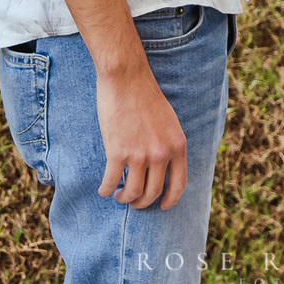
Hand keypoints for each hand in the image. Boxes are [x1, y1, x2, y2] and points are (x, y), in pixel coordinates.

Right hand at [96, 58, 188, 209]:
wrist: (126, 77)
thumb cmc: (145, 95)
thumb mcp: (169, 121)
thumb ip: (168, 144)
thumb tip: (162, 168)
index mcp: (177, 145)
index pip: (179, 184)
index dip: (170, 200)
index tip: (162, 206)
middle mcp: (161, 153)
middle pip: (153, 192)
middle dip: (142, 202)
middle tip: (134, 201)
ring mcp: (139, 154)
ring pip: (133, 193)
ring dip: (125, 198)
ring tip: (119, 195)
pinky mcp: (117, 152)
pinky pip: (111, 182)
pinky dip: (106, 189)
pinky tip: (104, 189)